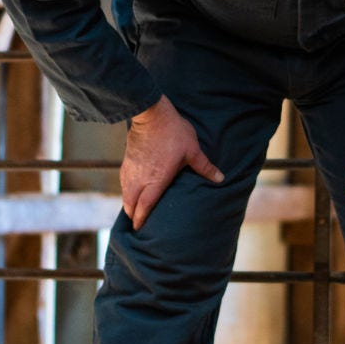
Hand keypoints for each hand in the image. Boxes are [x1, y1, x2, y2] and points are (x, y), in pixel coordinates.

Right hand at [121, 96, 223, 228]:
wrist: (151, 113)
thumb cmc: (173, 132)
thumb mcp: (193, 150)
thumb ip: (204, 167)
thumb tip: (221, 178)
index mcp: (156, 180)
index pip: (145, 206)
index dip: (141, 220)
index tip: (140, 229)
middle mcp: (140, 179)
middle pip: (131, 204)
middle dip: (134, 216)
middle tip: (138, 224)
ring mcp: (131, 169)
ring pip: (125, 194)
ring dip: (129, 204)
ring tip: (135, 210)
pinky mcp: (126, 161)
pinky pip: (123, 182)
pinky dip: (126, 190)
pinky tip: (131, 189)